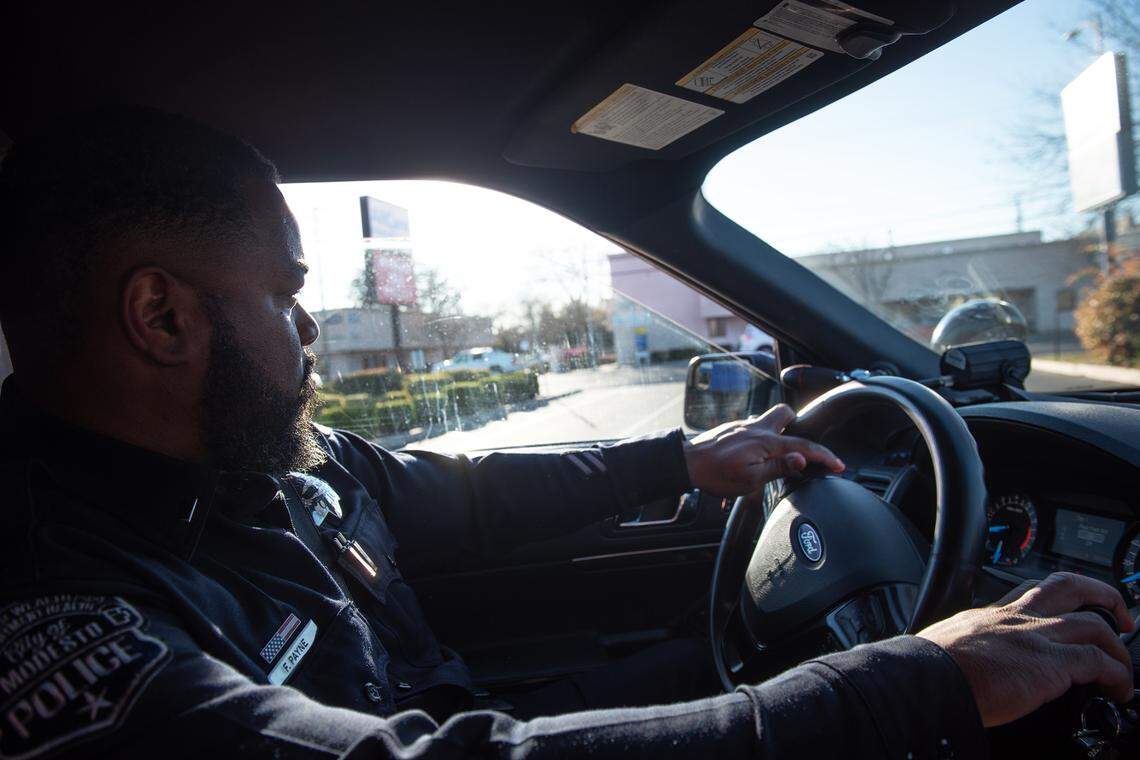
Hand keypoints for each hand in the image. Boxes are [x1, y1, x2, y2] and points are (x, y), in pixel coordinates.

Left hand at [682, 404, 843, 496]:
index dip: (824, 456)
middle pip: (786, 414)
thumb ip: (779, 467)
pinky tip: (756, 451)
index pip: (803, 446)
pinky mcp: (733, 429)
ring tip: (779, 450)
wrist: (687, 464)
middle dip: (799, 425)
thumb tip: (802, 459)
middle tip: (803, 445)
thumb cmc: (717, 475)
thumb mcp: (751, 479)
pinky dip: (762, 435)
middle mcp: (757, 428)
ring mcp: (744, 426)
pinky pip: (754, 426)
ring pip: (769, 417)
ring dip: (779, 428)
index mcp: (766, 442)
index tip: (838, 464)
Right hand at [917, 572, 1135, 726]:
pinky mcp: (1050, 663)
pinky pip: (1099, 662)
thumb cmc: (929, 668)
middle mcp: (1017, 617)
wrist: (927, 679)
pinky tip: (1118, 689)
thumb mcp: (948, 642)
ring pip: (1095, 624)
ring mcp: (1036, 637)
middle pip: (1069, 587)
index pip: (1032, 592)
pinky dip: (1117, 675)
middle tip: (1119, 615)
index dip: (1059, 599)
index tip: (1070, 609)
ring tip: (1124, 666)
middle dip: (1102, 596)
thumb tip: (969, 664)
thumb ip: (969, 647)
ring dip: (1118, 645)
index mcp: (992, 613)